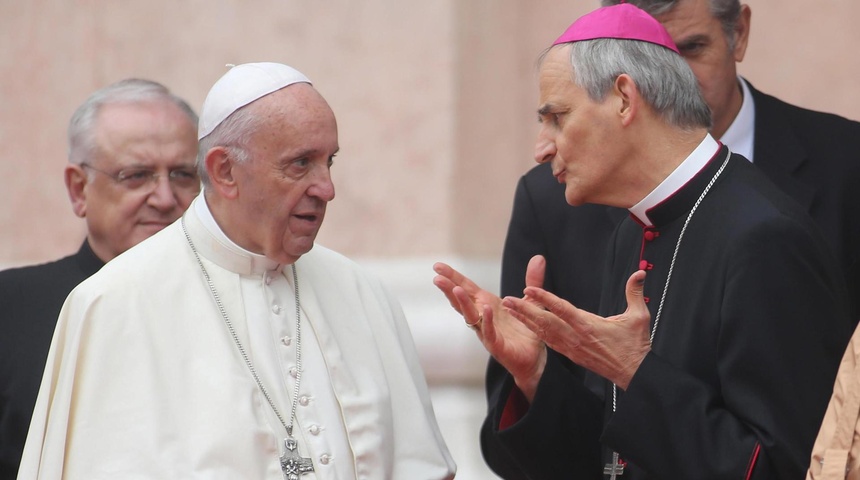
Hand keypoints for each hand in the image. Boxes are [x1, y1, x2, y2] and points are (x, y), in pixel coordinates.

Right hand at [433, 256, 548, 400]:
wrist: (534, 358)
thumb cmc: (527, 330)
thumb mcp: (531, 301)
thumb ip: (533, 280)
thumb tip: (539, 258)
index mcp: (486, 304)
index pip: (466, 287)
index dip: (453, 277)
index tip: (437, 266)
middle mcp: (482, 317)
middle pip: (462, 300)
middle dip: (449, 289)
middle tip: (437, 277)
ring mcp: (486, 331)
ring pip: (471, 316)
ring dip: (462, 303)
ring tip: (455, 289)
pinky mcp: (497, 345)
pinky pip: (489, 331)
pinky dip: (487, 320)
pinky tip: (484, 308)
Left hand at [501, 270, 650, 389]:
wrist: (634, 374)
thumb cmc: (636, 345)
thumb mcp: (638, 317)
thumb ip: (635, 293)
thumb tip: (640, 273)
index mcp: (589, 326)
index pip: (561, 309)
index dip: (544, 298)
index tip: (528, 289)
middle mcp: (576, 337)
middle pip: (545, 321)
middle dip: (524, 310)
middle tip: (507, 299)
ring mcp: (571, 347)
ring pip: (543, 332)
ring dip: (525, 320)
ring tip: (510, 309)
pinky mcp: (571, 354)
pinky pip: (549, 341)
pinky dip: (536, 332)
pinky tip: (526, 325)